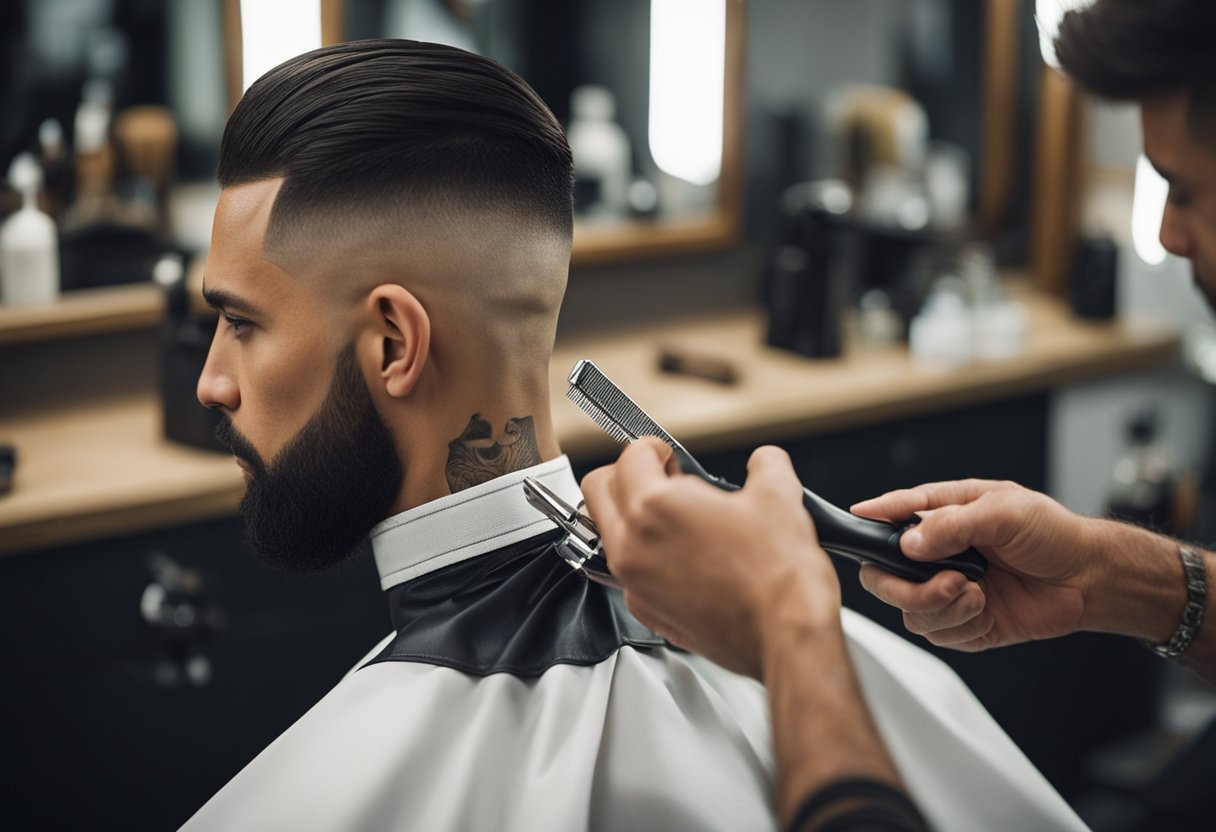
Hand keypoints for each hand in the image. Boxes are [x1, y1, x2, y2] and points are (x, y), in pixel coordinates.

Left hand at [580, 439, 839, 678]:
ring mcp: (634, 582)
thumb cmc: (779, 577)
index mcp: (654, 507)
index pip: (630, 455)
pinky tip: (683, 557)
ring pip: (607, 532)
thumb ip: (765, 464)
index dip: (656, 448)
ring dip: (630, 515)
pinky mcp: (647, 610)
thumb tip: (764, 462)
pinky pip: (628, 571)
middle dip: (626, 475)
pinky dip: (645, 557)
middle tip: (661, 480)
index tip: (672, 457)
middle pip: (597, 489)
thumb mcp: (779, 496)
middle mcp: (632, 545)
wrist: (787, 638)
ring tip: (676, 518)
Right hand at [850, 480, 1096, 650]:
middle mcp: (937, 553)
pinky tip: (984, 609)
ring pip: (908, 610)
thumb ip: (954, 525)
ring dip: (941, 607)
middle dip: (905, 588)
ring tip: (977, 594)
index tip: (857, 519)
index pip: (892, 514)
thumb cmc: (1052, 534)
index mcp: (943, 514)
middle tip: (945, 583)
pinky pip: (936, 633)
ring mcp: (946, 589)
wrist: (1087, 579)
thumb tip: (910, 543)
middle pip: (883, 574)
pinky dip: (959, 625)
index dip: (871, 518)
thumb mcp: (1005, 512)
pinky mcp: (962, 621)